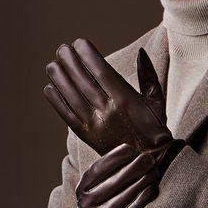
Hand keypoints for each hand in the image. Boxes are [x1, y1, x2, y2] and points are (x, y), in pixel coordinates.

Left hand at [44, 38, 183, 170]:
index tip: (79, 43)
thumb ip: (148, 75)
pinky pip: (68, 116)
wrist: (150, 163)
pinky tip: (50, 88)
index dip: (88, 56)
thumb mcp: (157, 101)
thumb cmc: (155, 129)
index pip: (101, 71)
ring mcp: (95, 125)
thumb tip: (141, 52)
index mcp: (126, 99)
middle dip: (70, 62)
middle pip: (83, 81)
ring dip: (60, 79)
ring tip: (52, 65)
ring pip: (72, 96)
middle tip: (61, 49)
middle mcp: (108, 111)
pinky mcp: (87, 137)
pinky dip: (57, 101)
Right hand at [76, 144, 157, 207]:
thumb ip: (110, 170)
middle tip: (149, 159)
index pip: (98, 168)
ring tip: (154, 173)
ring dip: (141, 182)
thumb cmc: (103, 201)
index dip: (115, 157)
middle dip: (134, 168)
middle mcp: (87, 202)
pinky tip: (151, 190)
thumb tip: (134, 148)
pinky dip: (141, 200)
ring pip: (123, 197)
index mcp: (83, 187)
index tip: (131, 149)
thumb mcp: (97, 186)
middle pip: (114, 182)